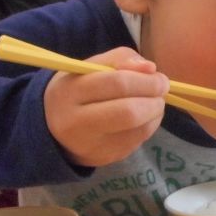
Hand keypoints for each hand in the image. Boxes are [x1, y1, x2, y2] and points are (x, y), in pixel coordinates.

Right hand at [43, 47, 169, 167]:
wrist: (53, 128)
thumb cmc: (78, 89)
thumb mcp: (91, 66)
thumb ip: (121, 58)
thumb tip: (150, 68)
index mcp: (70, 92)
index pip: (117, 83)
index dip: (145, 80)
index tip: (158, 76)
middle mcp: (76, 122)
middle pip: (129, 112)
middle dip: (154, 98)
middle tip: (162, 89)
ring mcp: (91, 144)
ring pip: (138, 128)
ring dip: (156, 112)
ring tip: (154, 101)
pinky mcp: (105, 157)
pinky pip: (138, 140)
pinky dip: (150, 124)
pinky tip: (146, 116)